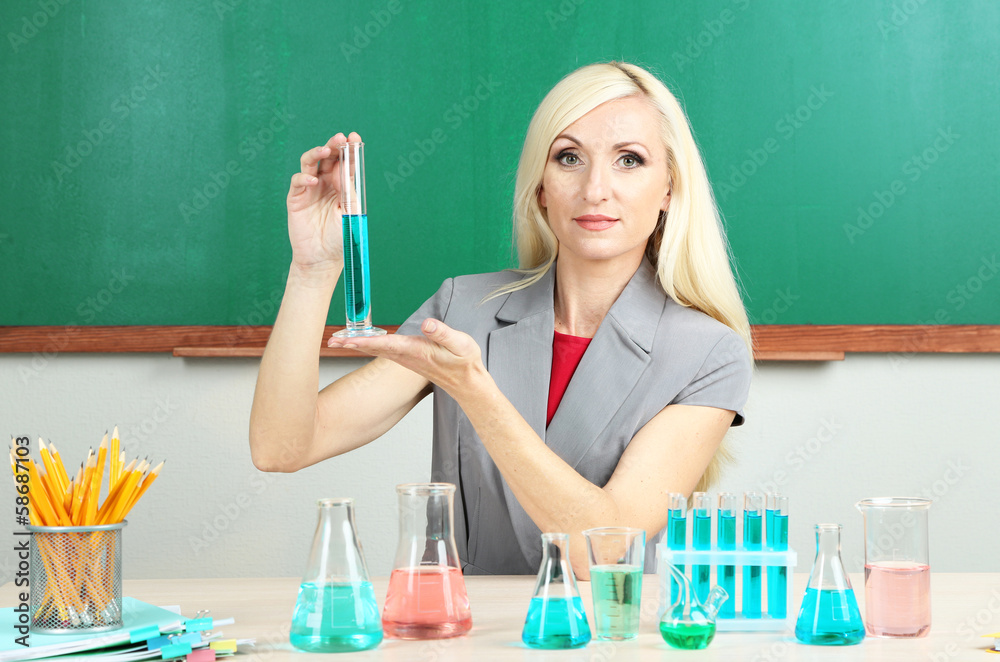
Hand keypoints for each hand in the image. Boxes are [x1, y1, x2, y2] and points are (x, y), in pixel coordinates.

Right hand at [286, 131, 360, 274]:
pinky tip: (313, 181)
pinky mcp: (296, 198)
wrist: (322, 260)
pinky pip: (297, 181)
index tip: (355, 137)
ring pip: (310, 163)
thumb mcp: (350, 213)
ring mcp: (310, 190)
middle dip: (334, 145)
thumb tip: (345, 168)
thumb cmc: (340, 238)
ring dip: (317, 153)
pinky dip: (304, 178)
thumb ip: (348, 190)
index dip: (349, 149)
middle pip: (328, 158)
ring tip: (326, 150)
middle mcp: (326, 184)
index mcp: (342, 186)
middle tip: (340, 138)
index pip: (345, 163)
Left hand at [327, 319, 487, 396]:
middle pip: (373, 348)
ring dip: (356, 344)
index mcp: (415, 351)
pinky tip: (359, 343)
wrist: (467, 382)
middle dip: (352, 344)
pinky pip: (382, 351)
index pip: (385, 344)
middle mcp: (406, 356)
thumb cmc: (464, 362)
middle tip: (332, 340)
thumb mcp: (460, 344)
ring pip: (375, 349)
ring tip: (338, 340)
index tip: (347, 340)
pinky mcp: (407, 358)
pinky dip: (367, 345)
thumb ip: (443, 333)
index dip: (364, 341)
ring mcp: (405, 358)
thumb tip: (427, 324)